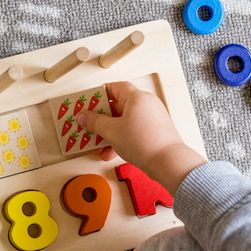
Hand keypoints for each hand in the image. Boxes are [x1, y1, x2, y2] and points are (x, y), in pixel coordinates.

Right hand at [75, 82, 206, 195]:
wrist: (167, 162)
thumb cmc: (143, 142)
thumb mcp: (112, 131)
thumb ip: (95, 122)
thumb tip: (82, 116)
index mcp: (136, 97)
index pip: (115, 87)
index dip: (100, 94)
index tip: (88, 104)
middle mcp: (146, 104)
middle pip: (118, 106)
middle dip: (101, 119)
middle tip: (89, 125)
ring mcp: (151, 119)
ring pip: (124, 121)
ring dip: (109, 133)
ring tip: (97, 145)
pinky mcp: (154, 132)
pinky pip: (132, 131)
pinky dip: (121, 140)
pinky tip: (110, 153)